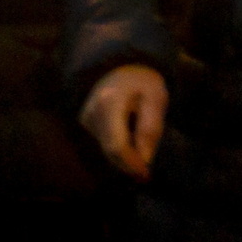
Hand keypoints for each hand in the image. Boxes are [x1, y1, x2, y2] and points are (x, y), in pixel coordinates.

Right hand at [82, 64, 168, 179]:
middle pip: (110, 151)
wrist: (121, 66)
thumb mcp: (155, 99)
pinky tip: (130, 139)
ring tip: (142, 148)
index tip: (146, 175)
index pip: (116, 145)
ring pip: (107, 150)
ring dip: (126, 157)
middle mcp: (92, 112)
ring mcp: (86, 117)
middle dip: (129, 165)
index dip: (131, 164)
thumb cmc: (143, 82)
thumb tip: (145, 160)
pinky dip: (119, 149)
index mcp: (110, 104)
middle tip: (146, 174)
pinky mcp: (86, 122)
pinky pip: (104, 143)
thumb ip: (150, 128)